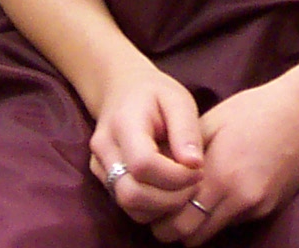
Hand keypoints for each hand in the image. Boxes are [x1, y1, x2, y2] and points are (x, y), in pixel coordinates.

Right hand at [88, 60, 203, 227]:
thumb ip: (186, 130)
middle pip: (131, 193)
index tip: (198, 170)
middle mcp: (104, 148)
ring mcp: (99, 167)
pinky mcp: (103, 181)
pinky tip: (168, 189)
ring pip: (129, 206)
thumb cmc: (155, 93)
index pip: (143, 164)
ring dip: (162, 206)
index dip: (175, 176)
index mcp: (123, 123)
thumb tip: (194, 165)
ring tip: (183, 187)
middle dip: (170, 198)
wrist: (122, 90)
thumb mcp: (177, 100)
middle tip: (194, 184)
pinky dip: (153, 207)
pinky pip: (128, 207)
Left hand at [156, 51, 298, 241]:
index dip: (160, 218)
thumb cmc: (254, 109)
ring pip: (213, 234)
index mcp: (219, 174)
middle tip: (166, 210)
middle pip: (191, 237)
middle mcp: (238, 198)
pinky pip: (234, 222)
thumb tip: (157, 173)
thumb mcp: (211, 122)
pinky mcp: (270, 208)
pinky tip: (221, 191)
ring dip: (198, 224)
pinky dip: (221, 214)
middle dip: (174, 229)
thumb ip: (182, 153)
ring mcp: (256, 206)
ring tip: (191, 200)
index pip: (177, 219)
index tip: (154, 205)